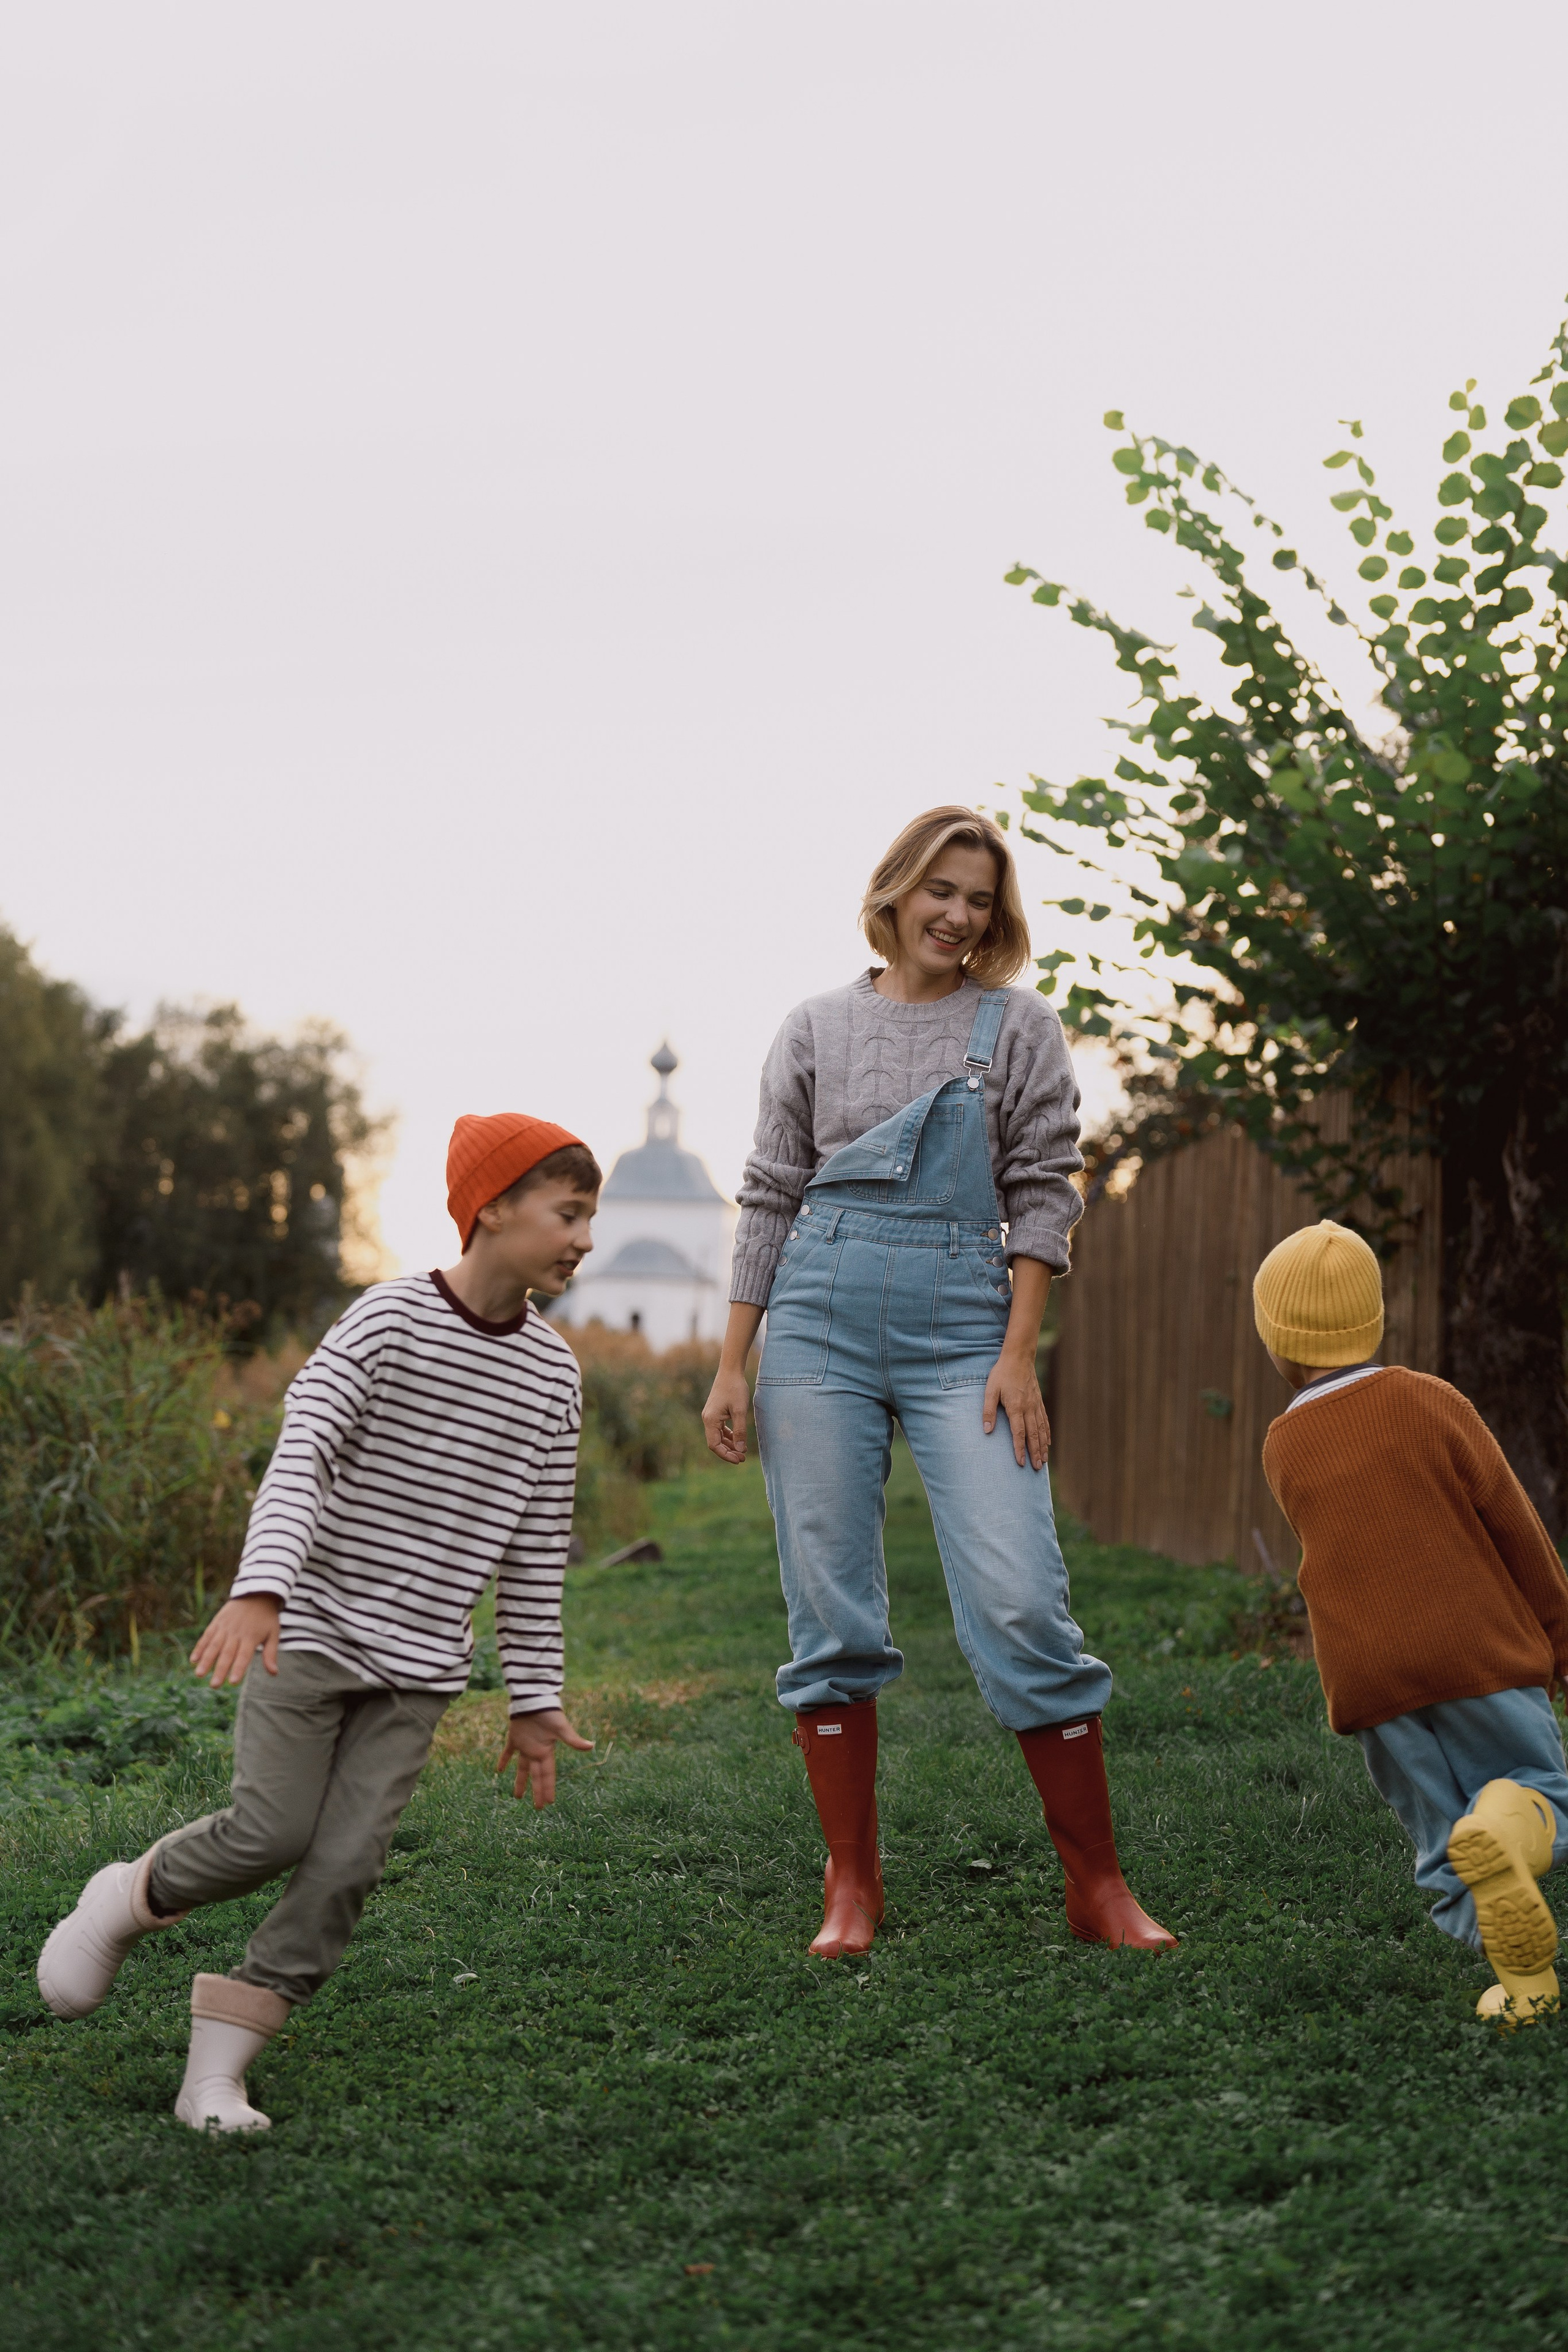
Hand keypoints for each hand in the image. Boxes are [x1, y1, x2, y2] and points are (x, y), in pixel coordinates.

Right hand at [190, 1594, 281, 1685]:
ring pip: (214, 1645)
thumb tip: (274, 1674)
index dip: (238, 1669)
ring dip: (206, 1660)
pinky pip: (207, 1636)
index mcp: (251, 1637)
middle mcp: (236, 1633)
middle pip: (227, 1653)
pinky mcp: (217, 1622)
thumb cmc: (266, 1617)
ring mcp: (225, 1627)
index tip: (233, 1683)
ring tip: (199, 1674)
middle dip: (220, 1670)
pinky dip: (200, 1647)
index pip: (244, 1656)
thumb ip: (271, 1653)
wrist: (257, 1593)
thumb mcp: (273, 1633)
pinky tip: (193, 1659)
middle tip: (214, 1686)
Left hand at [497, 1707, 593, 1806]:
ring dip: (520, 1781)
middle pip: (536, 1776)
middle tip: (537, 1808)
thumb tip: (592, 1746)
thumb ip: (573, 1740)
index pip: (547, 1775)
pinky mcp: (514, 1737)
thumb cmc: (550, 1713)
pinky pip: (508, 1751)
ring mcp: (525, 1745)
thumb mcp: (561, 1728)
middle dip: (537, 1791)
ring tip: (517, 1797)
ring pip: (521, 1768)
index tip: (548, 1803)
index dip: (547, 1789)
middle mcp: (536, 1751)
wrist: (535, 1698)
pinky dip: (503, 1760)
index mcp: (547, 1752)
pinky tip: (498, 1771)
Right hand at [702, 1365, 752, 1464]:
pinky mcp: (715, 1412)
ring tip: (743, 1451)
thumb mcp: (740, 1411)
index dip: (726, 1455)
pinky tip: (739, 1439)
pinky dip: (729, 1436)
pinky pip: (720, 1429)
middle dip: (729, 1452)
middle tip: (743, 1458)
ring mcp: (710, 1416)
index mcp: (710, 1420)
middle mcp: (707, 1419)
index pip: (714, 1445)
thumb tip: (740, 1450)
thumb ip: (740, 1431)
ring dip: (729, 1445)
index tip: (739, 1460)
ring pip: (718, 1436)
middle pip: (715, 1442)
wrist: (730, 1371)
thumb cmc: (735, 1389)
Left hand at [983, 1348, 1050, 1470]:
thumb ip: (988, 1411)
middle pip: (1033, 1435)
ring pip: (1041, 1430)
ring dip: (1042, 1446)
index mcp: (1016, 1407)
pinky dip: (1047, 1433)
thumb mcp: (990, 1390)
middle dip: (1035, 1453)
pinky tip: (1048, 1442)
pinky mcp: (1039, 1401)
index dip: (1019, 1449)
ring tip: (1043, 1461)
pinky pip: (1045, 1421)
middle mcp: (1029, 1409)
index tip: (1021, 1463)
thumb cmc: (1002, 1374)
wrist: (1019, 1357)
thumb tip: (987, 1430)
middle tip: (1036, 1468)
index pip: (1019, 1433)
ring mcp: (1036, 1405)